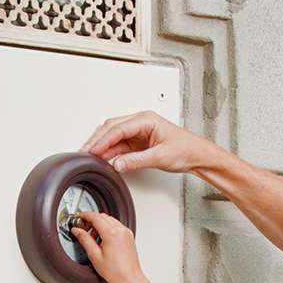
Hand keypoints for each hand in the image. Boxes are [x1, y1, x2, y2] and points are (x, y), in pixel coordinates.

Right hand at [71, 211, 146, 282]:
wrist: (130, 279)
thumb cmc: (115, 272)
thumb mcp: (95, 256)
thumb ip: (85, 240)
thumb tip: (77, 230)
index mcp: (111, 233)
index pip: (95, 217)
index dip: (85, 215)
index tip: (79, 217)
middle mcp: (121, 230)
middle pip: (103, 216)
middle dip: (92, 220)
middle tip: (84, 229)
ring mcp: (126, 233)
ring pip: (110, 220)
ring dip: (100, 224)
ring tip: (93, 237)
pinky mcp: (129, 237)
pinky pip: (117, 226)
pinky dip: (109, 228)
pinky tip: (103, 240)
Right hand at [81, 110, 217, 174]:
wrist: (197, 155)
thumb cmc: (185, 149)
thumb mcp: (160, 157)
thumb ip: (136, 161)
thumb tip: (118, 164)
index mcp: (145, 119)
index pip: (118, 128)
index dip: (102, 140)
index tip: (92, 149)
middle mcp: (140, 122)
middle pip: (112, 128)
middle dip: (97, 140)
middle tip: (85, 152)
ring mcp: (139, 131)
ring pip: (114, 136)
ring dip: (102, 146)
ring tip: (90, 156)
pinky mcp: (139, 142)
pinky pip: (120, 145)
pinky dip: (111, 151)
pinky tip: (104, 159)